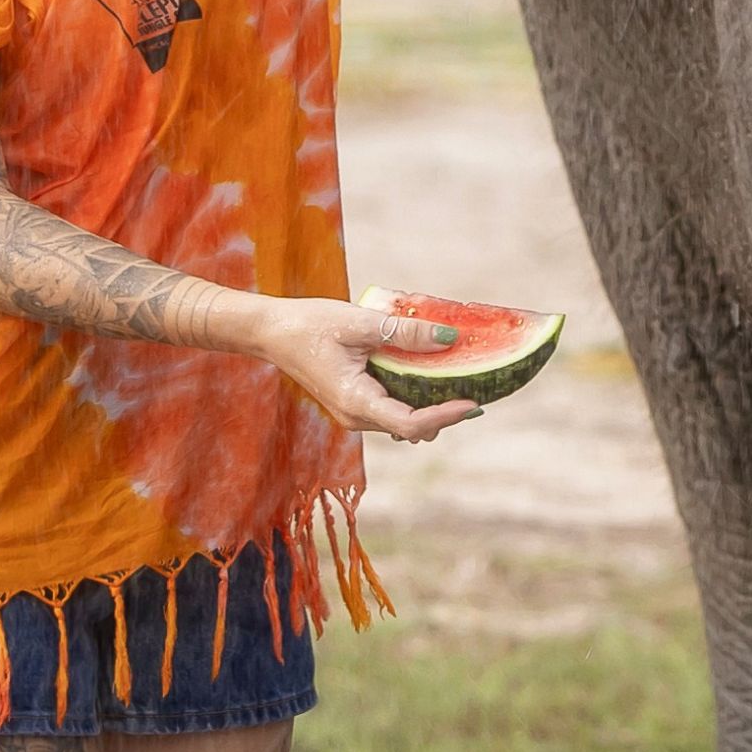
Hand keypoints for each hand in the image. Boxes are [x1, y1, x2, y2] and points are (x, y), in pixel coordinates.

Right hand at [252, 294, 478, 443]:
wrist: (271, 331)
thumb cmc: (309, 325)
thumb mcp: (360, 323)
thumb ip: (404, 334)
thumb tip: (450, 337)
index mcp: (356, 402)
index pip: (411, 424)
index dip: (446, 417)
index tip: (474, 402)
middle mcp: (356, 417)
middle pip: (413, 428)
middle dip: (447, 413)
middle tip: (481, 387)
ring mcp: (355, 413)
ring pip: (405, 421)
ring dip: (433, 406)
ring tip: (464, 380)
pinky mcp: (356, 403)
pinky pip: (394, 408)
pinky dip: (417, 397)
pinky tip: (434, 373)